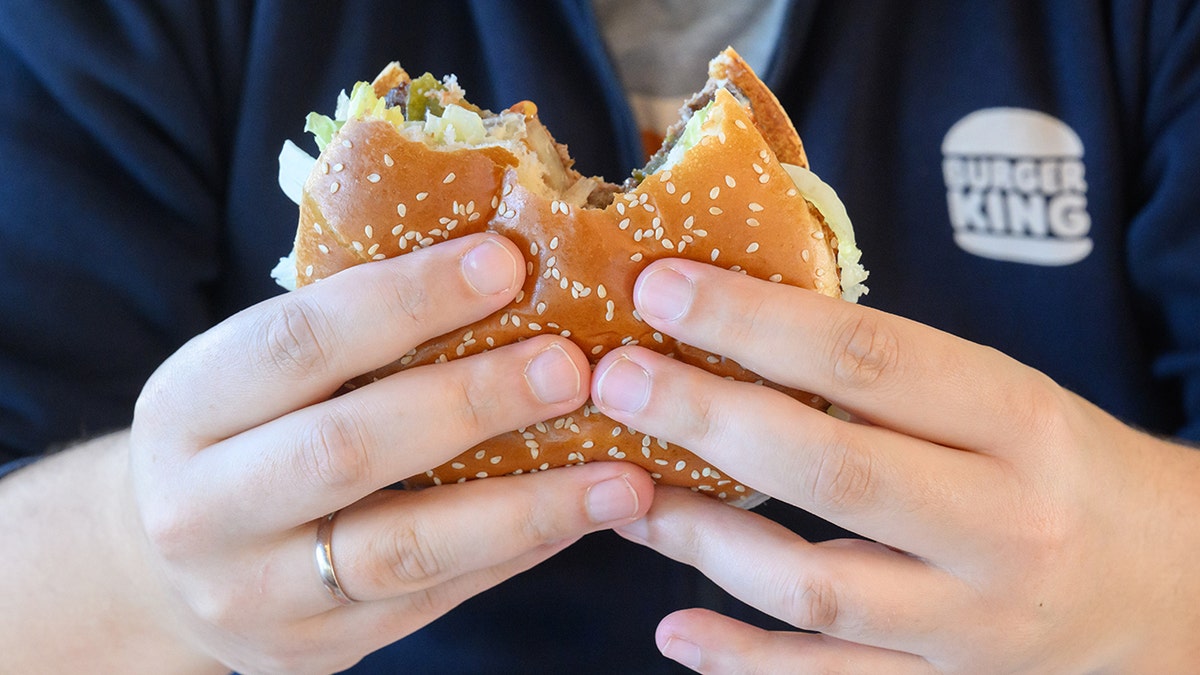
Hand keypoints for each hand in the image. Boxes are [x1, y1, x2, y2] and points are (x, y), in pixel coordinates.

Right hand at [107, 233, 649, 673]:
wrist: (160, 566)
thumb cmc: (238, 435)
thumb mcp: (252, 373)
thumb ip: (348, 333)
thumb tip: (506, 265)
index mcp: (187, 405)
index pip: (300, 340)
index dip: (407, 299)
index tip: (506, 261)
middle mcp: (203, 507)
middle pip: (351, 449)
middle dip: (473, 402)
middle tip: (574, 368)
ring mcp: (257, 593)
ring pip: (405, 550)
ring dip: (525, 507)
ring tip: (620, 476)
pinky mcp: (315, 647)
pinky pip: (434, 600)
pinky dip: (516, 554)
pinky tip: (580, 516)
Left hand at [592, 259, 1199, 672]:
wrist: (1172, 583)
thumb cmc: (1060, 465)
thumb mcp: (1002, 395)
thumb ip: (886, 371)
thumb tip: (732, 321)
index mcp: (1018, 419)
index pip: (869, 358)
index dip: (754, 319)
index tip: (662, 286)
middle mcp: (1004, 522)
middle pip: (833, 470)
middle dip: (708, 417)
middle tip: (616, 377)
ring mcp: (975, 622)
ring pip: (817, 586)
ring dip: (704, 541)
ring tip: (626, 495)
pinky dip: (744, 661)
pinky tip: (673, 630)